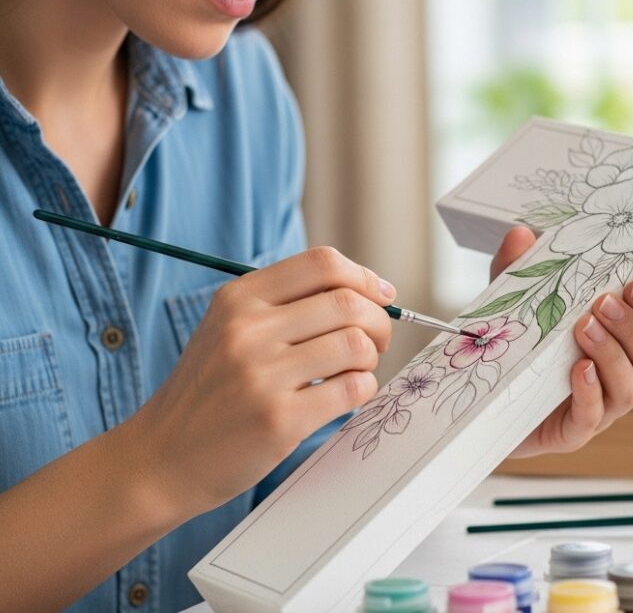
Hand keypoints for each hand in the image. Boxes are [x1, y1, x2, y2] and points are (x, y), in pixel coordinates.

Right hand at [129, 247, 394, 519]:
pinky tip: (350, 394)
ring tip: (358, 369)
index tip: (382, 295)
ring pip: (355, 344)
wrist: (161, 458)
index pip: (322, 263)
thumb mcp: (227, 328)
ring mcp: (262, 375)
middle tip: (379, 338)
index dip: (363, 276)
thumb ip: (284, 304)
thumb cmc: (207, 391)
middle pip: (346, 302)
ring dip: (371, 357)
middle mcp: (248, 329)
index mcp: (238, 299)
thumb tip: (363, 291)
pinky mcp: (279, 420)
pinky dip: (364, 388)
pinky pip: (351, 389)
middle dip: (379, 319)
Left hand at [489, 226, 632, 458]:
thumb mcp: (516, 301)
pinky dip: (591, 393)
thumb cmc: (515, 348)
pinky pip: (593, 418)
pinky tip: (578, 371)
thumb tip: (521, 233)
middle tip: (602, 303)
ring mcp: (599, 408)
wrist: (482, 401)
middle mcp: (619, 376)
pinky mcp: (572, 433)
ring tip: (584, 329)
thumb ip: (519, 269)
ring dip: (613, 355)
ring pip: (632, 389)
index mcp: (620, 344)